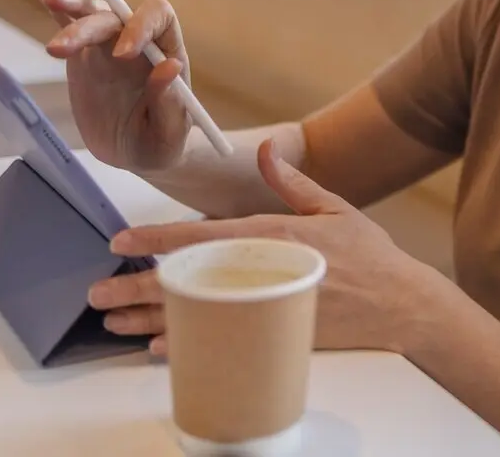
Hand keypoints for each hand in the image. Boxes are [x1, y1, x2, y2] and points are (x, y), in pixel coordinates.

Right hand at [37, 0, 191, 170]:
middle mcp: (137, 40)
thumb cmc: (162, 141)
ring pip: (90, 15)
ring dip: (70, 5)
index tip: (124, 54)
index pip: (159, 18)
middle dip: (89, 26)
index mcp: (166, 50)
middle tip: (62, 49)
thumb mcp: (171, 131)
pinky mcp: (84, 58)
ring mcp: (108, 46)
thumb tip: (170, 67)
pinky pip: (71, 25)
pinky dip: (58, 9)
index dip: (141, 26)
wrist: (138, 152)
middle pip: (115, 16)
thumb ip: (169, 101)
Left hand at [89, 140, 433, 355]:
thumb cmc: (369, 254)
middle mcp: (263, 273)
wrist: (401, 303)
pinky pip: (219, 344)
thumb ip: (292, 182)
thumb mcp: (334, 206)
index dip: (158, 238)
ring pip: (194, 316)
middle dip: (136, 285)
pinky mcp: (273, 336)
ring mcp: (266, 308)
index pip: (202, 236)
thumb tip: (266, 151)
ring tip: (113, 319)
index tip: (122, 239)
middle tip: (98, 290)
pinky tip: (158, 348)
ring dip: (149, 319)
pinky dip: (186, 347)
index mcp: (275, 235)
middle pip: (186, 281)